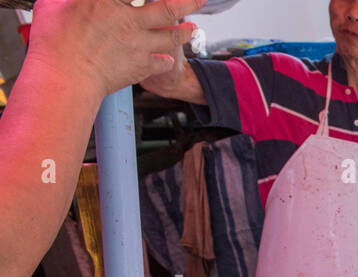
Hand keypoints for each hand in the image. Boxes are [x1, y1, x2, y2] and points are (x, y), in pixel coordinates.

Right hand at [27, 0, 206, 99]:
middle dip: (188, 2)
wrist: (65, 77)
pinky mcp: (141, 64)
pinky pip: (162, 61)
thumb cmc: (53, 41)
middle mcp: (129, 19)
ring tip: (192, 28)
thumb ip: (69, 0)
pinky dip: (166, 60)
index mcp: (106, 0)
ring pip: (172, 35)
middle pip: (168, 7)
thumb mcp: (52, 5)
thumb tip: (73, 1)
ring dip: (185, 32)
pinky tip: (167, 59)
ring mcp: (138, 42)